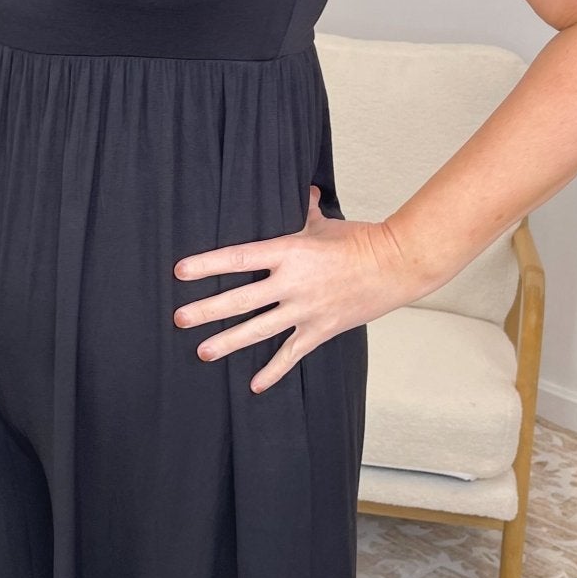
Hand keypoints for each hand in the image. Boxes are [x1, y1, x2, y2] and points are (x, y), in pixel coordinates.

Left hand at [172, 186, 421, 393]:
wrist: (396, 266)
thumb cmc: (361, 240)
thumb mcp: (325, 222)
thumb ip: (304, 212)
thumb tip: (302, 192)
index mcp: (289, 252)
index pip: (239, 257)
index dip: (207, 265)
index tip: (181, 272)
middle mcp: (292, 283)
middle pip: (241, 299)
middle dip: (206, 310)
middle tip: (179, 319)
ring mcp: (306, 309)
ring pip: (259, 329)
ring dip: (228, 342)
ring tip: (202, 352)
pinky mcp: (321, 329)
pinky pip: (291, 353)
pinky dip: (273, 371)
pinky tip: (254, 385)